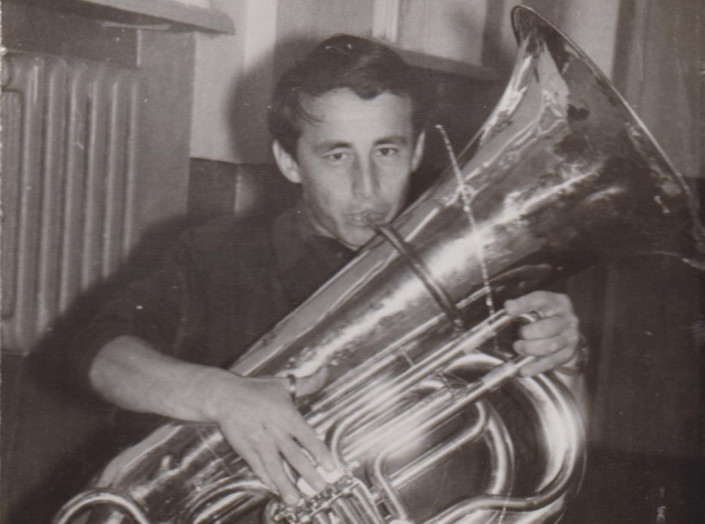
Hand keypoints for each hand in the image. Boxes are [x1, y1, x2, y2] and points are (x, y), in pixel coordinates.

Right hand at [202, 371, 336, 505]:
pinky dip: (266, 478)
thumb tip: (325, 371)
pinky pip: (258, 467)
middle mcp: (276, 432)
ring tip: (296, 500)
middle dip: (309, 475)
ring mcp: (260, 442)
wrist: (225, 396)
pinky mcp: (246, 449)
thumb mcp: (283, 384)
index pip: (308, 438)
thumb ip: (307, 383)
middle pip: (295, 457)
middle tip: (320, 488)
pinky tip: (273, 488)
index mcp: (287, 416)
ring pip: (276, 467)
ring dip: (286, 484)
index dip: (320, 453)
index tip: (331, 466)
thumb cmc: (256, 389)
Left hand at [504, 291, 579, 376]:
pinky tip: (523, 370)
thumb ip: (523, 306)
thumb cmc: (546, 317)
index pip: (541, 299)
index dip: (524, 304)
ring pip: (550, 346)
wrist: (566, 333)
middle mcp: (568, 318)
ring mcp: (570, 337)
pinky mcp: (568, 353)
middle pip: (547, 327)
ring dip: (531, 349)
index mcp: (558, 302)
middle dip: (528, 333)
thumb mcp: (537, 306)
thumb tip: (509, 307)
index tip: (509, 309)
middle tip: (519, 335)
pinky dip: (535, 367)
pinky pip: (551, 362)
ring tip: (519, 348)